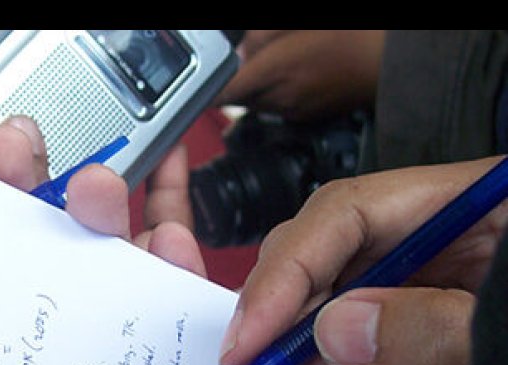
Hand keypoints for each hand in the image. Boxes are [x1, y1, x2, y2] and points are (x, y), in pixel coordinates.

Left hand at [216, 30, 384, 121]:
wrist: (391, 59)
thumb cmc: (352, 34)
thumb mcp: (296, 23)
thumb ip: (259, 36)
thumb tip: (237, 49)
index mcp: (274, 71)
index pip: (221, 92)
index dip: (204, 90)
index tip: (197, 84)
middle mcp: (280, 99)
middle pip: (237, 98)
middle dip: (234, 80)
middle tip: (240, 59)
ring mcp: (292, 111)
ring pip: (256, 102)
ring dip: (255, 85)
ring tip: (275, 61)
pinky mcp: (304, 116)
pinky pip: (276, 107)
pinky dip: (275, 92)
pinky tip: (292, 72)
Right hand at [220, 157, 507, 364]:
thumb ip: (437, 330)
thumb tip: (334, 331)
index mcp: (468, 212)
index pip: (346, 216)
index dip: (285, 274)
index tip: (248, 341)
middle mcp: (427, 253)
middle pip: (318, 279)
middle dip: (297, 355)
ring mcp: (412, 306)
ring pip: (316, 338)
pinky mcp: (404, 357)